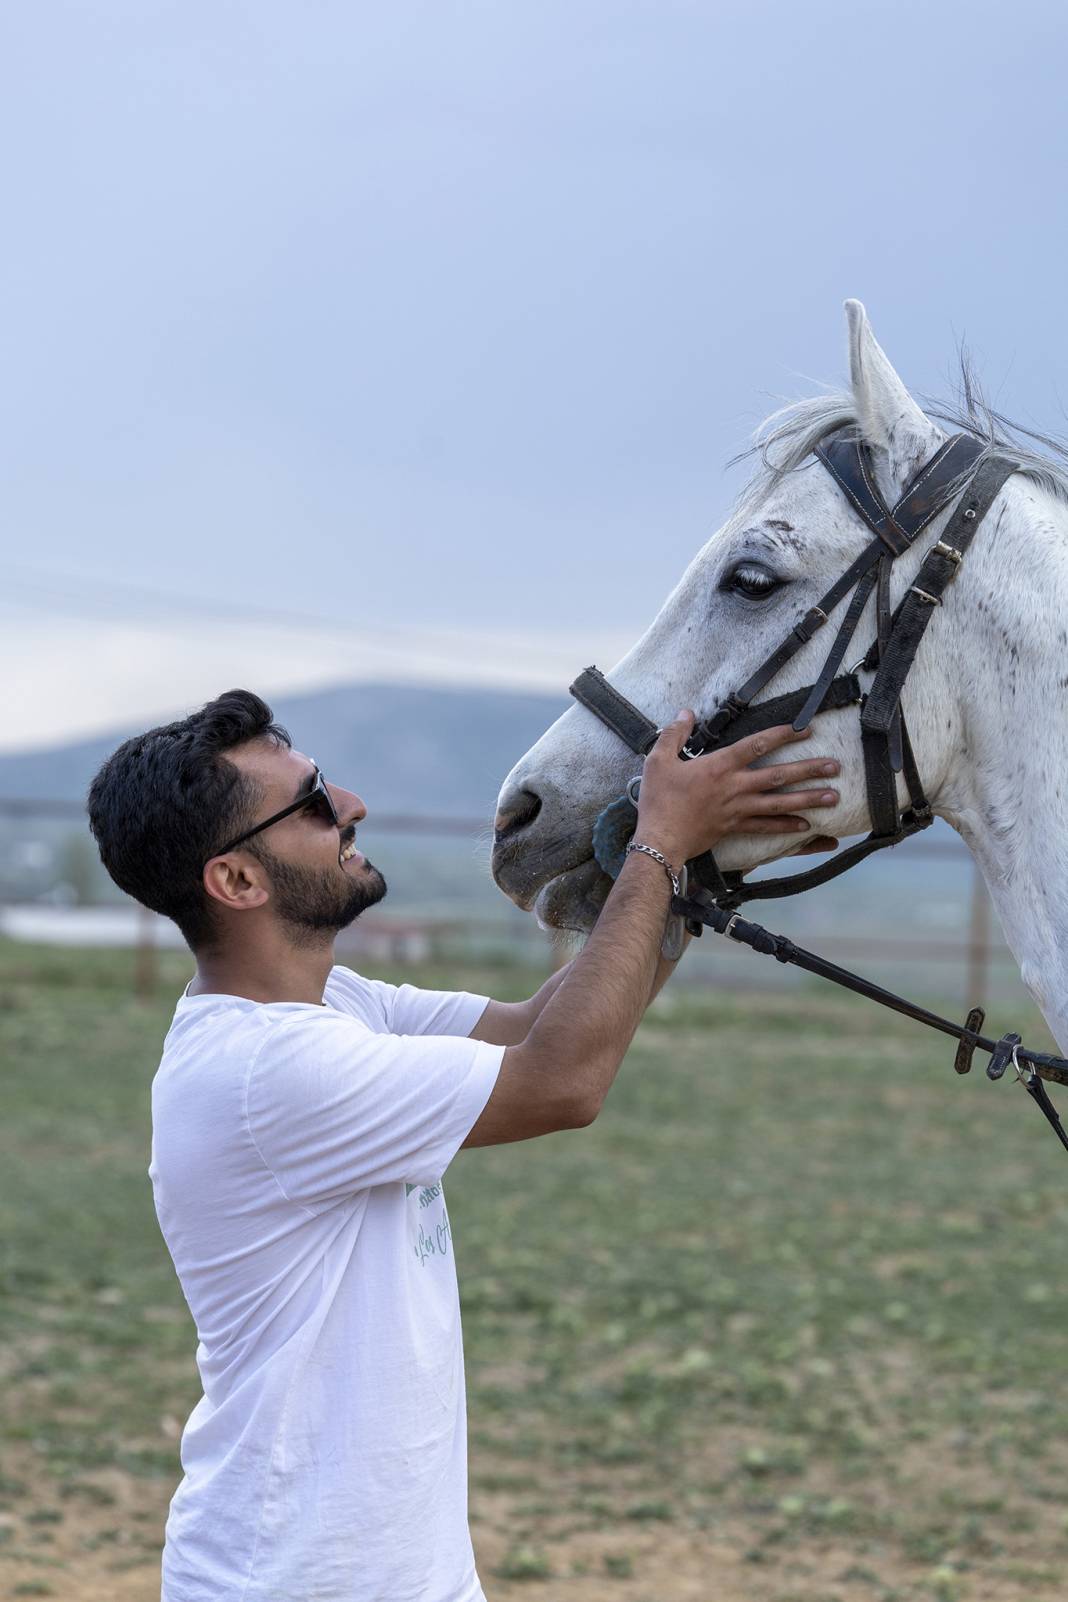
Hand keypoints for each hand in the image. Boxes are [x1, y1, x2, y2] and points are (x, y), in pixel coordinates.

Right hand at [634, 711, 839, 865]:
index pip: (756, 745)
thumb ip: (674, 734)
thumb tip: (686, 713)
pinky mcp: (735, 828)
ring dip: (808, 799)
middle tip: (835, 766)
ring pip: (780, 803)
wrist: (659, 839)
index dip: (783, 734)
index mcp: (719, 765)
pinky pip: (766, 827)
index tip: (805, 729)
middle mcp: (734, 786)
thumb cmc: (658, 800)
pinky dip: (787, 827)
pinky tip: (806, 826)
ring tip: (833, 797)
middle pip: (778, 776)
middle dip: (809, 770)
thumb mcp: (658, 760)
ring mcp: (738, 809)